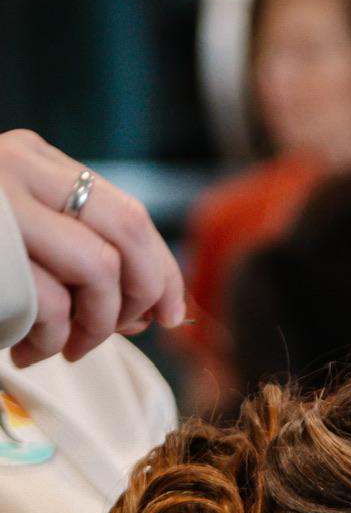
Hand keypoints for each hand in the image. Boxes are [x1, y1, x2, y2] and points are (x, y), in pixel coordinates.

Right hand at [0, 129, 184, 365]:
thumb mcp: (17, 235)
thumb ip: (71, 250)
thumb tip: (149, 308)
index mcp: (30, 159)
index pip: (126, 210)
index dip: (161, 268)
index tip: (171, 312)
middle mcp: (17, 167)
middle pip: (127, 228)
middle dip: (147, 290)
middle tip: (132, 330)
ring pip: (98, 268)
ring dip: (96, 325)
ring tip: (66, 348)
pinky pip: (50, 302)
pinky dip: (52, 340)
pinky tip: (28, 353)